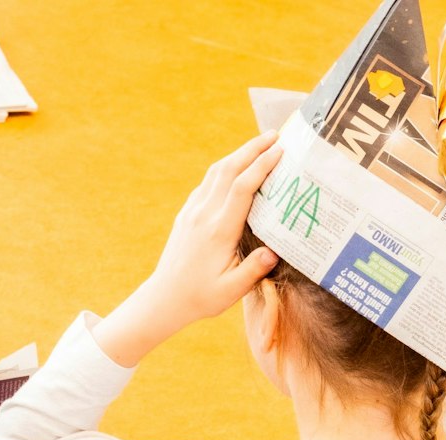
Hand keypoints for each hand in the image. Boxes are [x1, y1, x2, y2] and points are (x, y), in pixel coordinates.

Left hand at [90, 133, 282, 366]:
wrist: (164, 298)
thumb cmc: (201, 297)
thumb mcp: (230, 292)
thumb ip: (252, 271)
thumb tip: (273, 252)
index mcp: (218, 231)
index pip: (242, 188)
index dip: (262, 166)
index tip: (281, 151)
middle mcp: (203, 215)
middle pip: (229, 169)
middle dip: (252, 148)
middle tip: (276, 135)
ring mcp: (192, 212)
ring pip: (216, 172)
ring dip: (239, 154)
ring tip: (261, 144)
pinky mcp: (186, 214)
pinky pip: (207, 183)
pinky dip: (225, 168)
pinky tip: (237, 166)